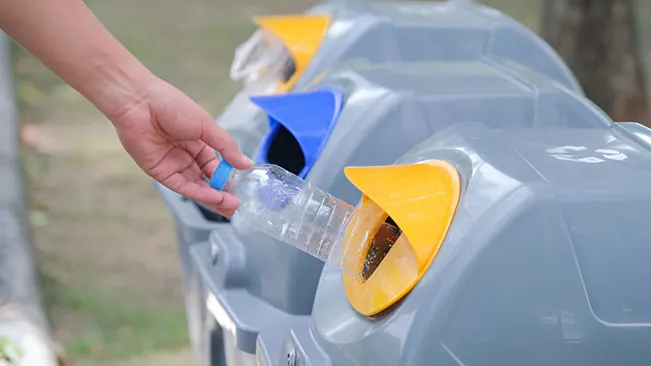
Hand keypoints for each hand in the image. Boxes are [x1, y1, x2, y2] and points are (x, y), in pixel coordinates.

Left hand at [110, 78, 252, 216]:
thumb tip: (246, 164)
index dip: (226, 177)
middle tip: (236, 205)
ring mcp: (172, 166)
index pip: (214, 166)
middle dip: (221, 193)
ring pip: (195, 187)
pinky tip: (214, 198)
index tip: (238, 187)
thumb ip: (226, 147)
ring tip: (230, 207)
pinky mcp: (160, 172)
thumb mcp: (207, 126)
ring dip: (212, 198)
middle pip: (205, 180)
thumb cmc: (173, 106)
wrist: (140, 102)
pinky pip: (182, 186)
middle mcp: (185, 157)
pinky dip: (199, 193)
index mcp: (197, 143)